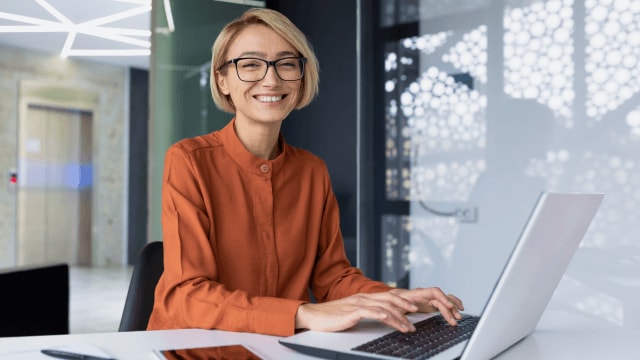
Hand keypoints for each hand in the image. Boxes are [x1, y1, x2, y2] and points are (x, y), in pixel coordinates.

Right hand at [295, 291, 419, 332]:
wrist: (313, 316)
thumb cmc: (332, 317)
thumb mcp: (353, 313)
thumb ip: (366, 312)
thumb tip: (381, 318)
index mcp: (365, 298)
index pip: (388, 297)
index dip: (403, 301)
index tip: (415, 309)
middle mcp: (363, 298)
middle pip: (390, 299)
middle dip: (405, 307)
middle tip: (417, 315)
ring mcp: (357, 304)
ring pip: (383, 308)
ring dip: (398, 318)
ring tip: (407, 327)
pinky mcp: (351, 312)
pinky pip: (369, 312)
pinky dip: (380, 315)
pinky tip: (388, 319)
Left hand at [390, 287, 463, 325]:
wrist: (391, 298)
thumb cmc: (393, 301)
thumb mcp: (396, 304)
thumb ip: (403, 306)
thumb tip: (412, 308)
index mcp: (418, 293)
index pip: (434, 292)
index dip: (443, 298)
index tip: (449, 306)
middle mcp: (426, 294)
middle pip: (442, 299)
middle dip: (449, 309)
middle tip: (455, 320)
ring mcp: (429, 298)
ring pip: (445, 301)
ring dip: (453, 308)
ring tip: (459, 317)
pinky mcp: (431, 303)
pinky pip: (444, 302)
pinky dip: (452, 304)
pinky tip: (459, 308)